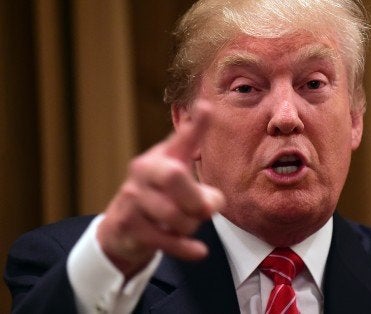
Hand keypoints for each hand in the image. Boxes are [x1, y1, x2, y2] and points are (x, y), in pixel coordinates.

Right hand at [97, 100, 224, 276]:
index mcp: (163, 157)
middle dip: (195, 198)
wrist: (123, 229)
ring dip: (190, 226)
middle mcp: (144, 169)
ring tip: (188, 225)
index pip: (183, 140)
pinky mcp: (128, 222)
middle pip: (176, 176)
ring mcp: (133, 195)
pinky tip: (198, 251)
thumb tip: (212, 203)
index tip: (207, 108)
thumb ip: (205, 193)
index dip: (196, 126)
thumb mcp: (182, 188)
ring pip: (173, 214)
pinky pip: (164, 238)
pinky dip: (185, 247)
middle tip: (208, 210)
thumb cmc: (162, 200)